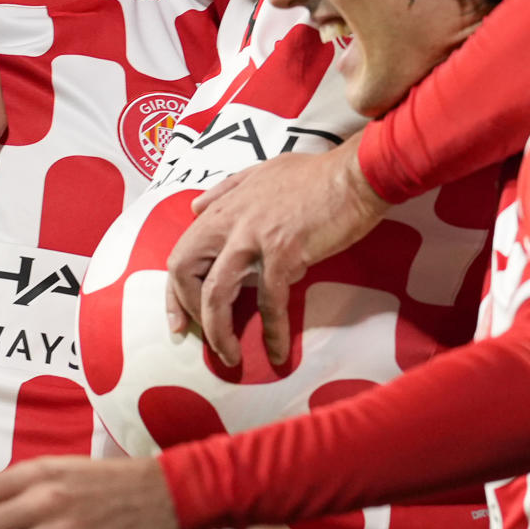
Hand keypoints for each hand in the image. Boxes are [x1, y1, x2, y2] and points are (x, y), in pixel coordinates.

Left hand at [165, 136, 388, 366]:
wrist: (356, 174)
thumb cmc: (316, 175)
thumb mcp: (261, 172)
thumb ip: (226, 190)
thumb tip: (197, 207)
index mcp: (224, 207)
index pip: (181, 252)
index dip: (174, 290)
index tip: (178, 320)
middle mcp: (230, 222)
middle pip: (184, 270)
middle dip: (186, 309)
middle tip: (200, 337)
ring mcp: (253, 237)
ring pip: (216, 293)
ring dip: (218, 331)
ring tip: (230, 356)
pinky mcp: (283, 252)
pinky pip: (269, 302)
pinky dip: (272, 332)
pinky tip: (276, 352)